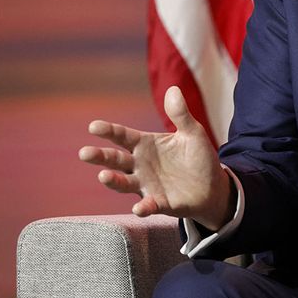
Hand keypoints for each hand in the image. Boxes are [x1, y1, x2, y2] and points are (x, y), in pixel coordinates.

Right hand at [78, 86, 233, 229]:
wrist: (213, 186)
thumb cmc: (198, 157)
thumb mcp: (193, 133)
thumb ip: (181, 115)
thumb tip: (173, 89)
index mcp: (145, 145)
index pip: (123, 136)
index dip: (109, 131)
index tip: (93, 126)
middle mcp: (140, 165)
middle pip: (116, 160)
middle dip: (100, 157)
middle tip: (84, 153)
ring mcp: (147, 185)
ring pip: (124, 183)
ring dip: (113, 181)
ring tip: (103, 175)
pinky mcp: (159, 203)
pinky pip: (148, 206)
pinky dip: (143, 207)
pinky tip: (138, 208)